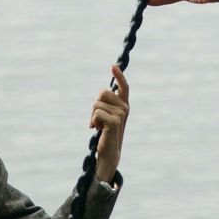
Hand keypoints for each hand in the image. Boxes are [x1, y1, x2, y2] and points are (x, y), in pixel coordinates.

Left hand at [89, 66, 128, 182]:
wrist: (109, 152)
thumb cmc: (105, 133)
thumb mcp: (107, 116)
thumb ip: (107, 104)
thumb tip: (103, 92)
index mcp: (124, 105)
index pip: (123, 87)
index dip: (119, 75)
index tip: (112, 66)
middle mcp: (125, 108)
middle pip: (102, 92)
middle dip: (95, 105)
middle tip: (97, 119)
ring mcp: (121, 114)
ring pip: (97, 104)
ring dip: (93, 116)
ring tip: (98, 126)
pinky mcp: (115, 122)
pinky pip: (96, 113)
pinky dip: (93, 122)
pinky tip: (98, 130)